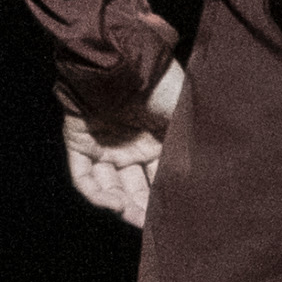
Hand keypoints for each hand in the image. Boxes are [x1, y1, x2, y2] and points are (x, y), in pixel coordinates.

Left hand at [63, 60, 183, 229]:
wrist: (123, 55)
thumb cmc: (161, 84)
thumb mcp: (186, 121)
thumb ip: (190, 155)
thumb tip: (202, 192)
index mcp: (159, 140)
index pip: (160, 180)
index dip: (163, 202)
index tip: (169, 221)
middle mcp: (132, 145)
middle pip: (135, 188)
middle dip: (141, 209)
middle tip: (148, 226)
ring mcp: (104, 143)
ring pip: (109, 186)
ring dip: (119, 204)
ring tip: (128, 213)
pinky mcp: (79, 140)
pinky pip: (83, 175)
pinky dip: (95, 193)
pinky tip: (111, 202)